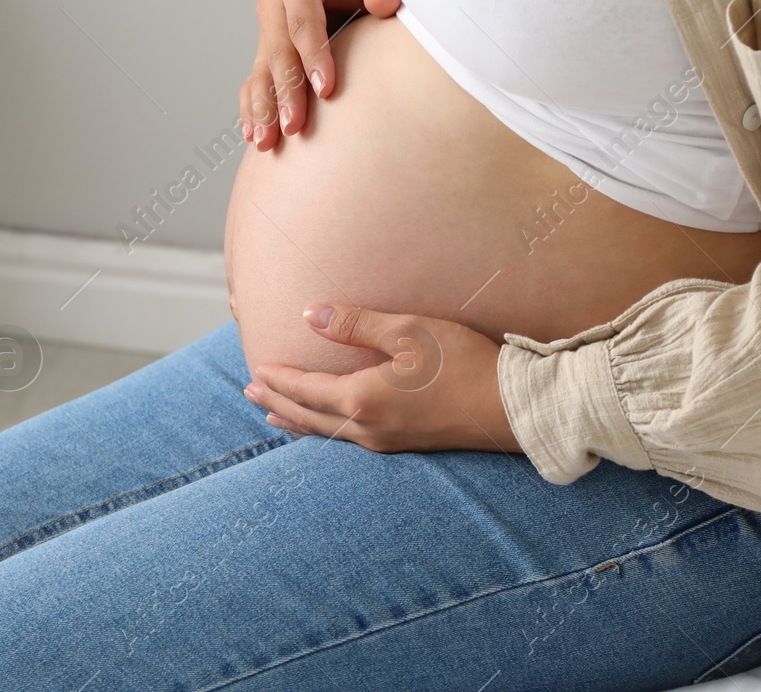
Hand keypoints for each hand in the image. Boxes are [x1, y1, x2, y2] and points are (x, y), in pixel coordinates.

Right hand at [240, 0, 401, 151]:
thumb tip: (383, 1)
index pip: (302, 21)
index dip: (313, 55)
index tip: (326, 89)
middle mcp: (276, 3)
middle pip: (278, 51)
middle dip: (286, 90)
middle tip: (295, 125)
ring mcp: (268, 30)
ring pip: (261, 72)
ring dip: (263, 108)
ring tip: (269, 141)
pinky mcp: (266, 52)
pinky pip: (254, 83)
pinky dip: (252, 110)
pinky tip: (255, 135)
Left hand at [243, 304, 521, 453]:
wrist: (511, 407)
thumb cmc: (463, 362)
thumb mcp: (408, 331)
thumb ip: (355, 324)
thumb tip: (309, 315)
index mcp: (362, 399)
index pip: (305, 390)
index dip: (279, 379)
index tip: (256, 368)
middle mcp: (367, 427)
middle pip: (307, 417)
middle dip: (276, 402)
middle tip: (249, 391)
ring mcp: (385, 442)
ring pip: (326, 434)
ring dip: (296, 421)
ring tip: (273, 414)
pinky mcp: (403, 445)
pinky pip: (347, 440)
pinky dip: (323, 431)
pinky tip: (326, 427)